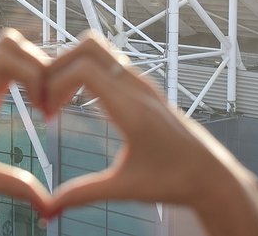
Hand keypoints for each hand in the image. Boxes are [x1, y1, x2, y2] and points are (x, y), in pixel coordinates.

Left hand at [0, 29, 52, 235]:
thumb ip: (13, 186)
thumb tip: (49, 206)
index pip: (5, 59)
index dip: (35, 74)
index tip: (44, 109)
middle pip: (10, 43)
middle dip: (40, 65)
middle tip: (50, 102)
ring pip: (7, 48)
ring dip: (33, 67)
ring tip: (44, 102)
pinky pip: (4, 63)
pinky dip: (26, 73)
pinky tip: (35, 102)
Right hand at [42, 32, 257, 235]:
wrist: (212, 176)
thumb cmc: (174, 182)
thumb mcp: (124, 189)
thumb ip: (83, 194)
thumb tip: (48, 209)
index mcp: (132, 108)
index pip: (84, 69)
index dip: (55, 83)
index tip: (47, 112)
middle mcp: (137, 88)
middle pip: (88, 46)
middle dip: (57, 65)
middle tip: (45, 97)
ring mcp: (141, 83)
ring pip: (97, 50)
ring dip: (70, 67)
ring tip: (58, 99)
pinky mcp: (142, 87)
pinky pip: (106, 63)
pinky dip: (84, 72)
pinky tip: (76, 101)